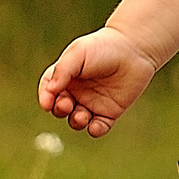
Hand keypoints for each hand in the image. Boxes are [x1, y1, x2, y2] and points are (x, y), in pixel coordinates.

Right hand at [37, 28, 158, 137]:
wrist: (134, 49)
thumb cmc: (104, 47)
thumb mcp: (78, 54)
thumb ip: (62, 71)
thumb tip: (50, 91)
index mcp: (66, 75)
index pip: (48, 90)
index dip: (45, 97)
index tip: (47, 103)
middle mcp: (78, 91)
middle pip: (61, 108)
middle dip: (60, 110)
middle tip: (66, 105)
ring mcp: (93, 103)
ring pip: (77, 120)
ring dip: (76, 121)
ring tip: (82, 115)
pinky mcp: (110, 112)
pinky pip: (99, 127)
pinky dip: (95, 130)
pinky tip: (95, 126)